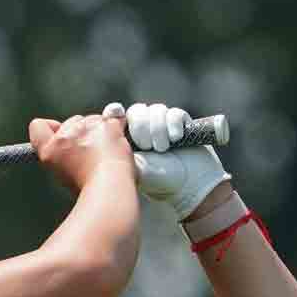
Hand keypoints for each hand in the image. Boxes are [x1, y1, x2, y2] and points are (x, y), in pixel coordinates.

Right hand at [29, 109, 134, 195]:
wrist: (110, 188)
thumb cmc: (90, 190)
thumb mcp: (64, 176)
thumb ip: (60, 155)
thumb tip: (64, 141)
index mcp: (50, 150)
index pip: (38, 126)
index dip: (49, 129)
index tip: (59, 136)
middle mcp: (66, 136)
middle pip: (72, 121)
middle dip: (81, 133)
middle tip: (90, 154)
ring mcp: (87, 128)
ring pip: (93, 120)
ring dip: (99, 132)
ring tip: (105, 154)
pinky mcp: (107, 125)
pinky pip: (112, 120)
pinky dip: (116, 130)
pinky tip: (116, 146)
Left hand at [112, 102, 231, 219]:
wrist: (190, 186)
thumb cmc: (159, 182)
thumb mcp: (133, 167)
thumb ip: (119, 149)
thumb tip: (106, 124)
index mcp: (129, 139)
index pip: (119, 116)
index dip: (116, 112)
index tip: (114, 113)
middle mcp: (146, 129)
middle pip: (137, 110)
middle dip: (140, 126)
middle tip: (146, 146)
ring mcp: (164, 126)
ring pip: (156, 109)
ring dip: (158, 128)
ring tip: (162, 149)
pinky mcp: (182, 124)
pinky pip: (174, 113)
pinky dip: (173, 124)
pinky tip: (175, 138)